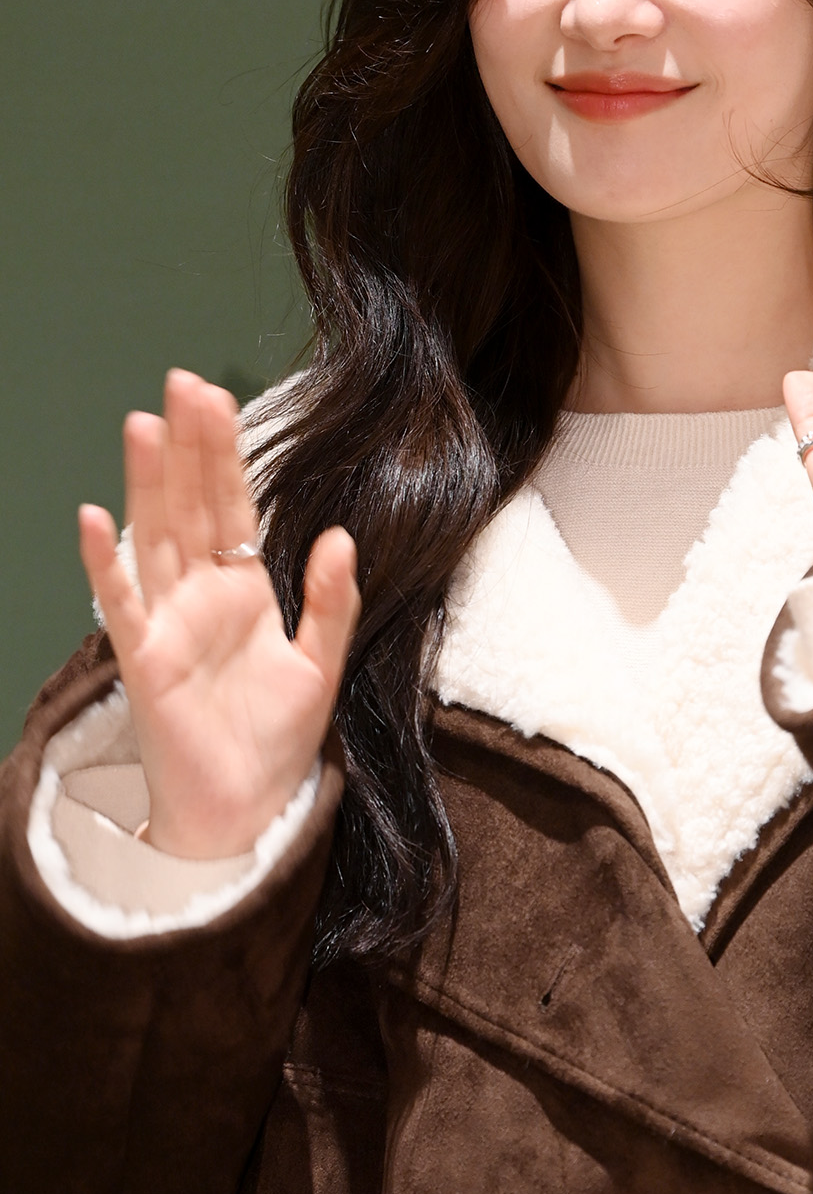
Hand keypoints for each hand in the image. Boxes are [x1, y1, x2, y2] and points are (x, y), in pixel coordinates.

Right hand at [79, 369, 359, 857]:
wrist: (248, 811)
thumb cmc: (276, 741)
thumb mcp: (322, 664)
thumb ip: (332, 601)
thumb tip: (338, 535)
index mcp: (243, 591)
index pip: (232, 507)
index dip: (225, 454)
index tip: (216, 397)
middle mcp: (200, 597)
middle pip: (192, 507)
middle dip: (190, 447)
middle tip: (183, 382)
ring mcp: (168, 624)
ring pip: (157, 539)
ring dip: (149, 484)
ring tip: (144, 424)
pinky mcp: (145, 662)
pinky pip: (122, 605)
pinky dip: (105, 564)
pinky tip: (92, 518)